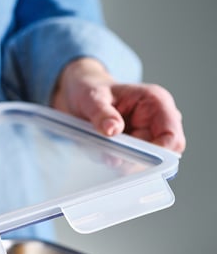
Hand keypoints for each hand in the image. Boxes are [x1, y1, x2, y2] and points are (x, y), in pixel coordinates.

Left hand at [51, 57, 185, 152]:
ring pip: (144, 162)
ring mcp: (147, 135)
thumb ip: (102, 114)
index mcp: (156, 103)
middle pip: (160, 155)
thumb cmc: (91, 90)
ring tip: (102, 151)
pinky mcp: (135, 147)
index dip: (158, 153)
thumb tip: (113, 130)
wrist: (82, 94)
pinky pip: (129, 163)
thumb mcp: (92, 98)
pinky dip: (116, 163)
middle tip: (110, 158)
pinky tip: (103, 153)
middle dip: (135, 161)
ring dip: (123, 163)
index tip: (133, 159)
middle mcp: (157, 121)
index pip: (171, 136)